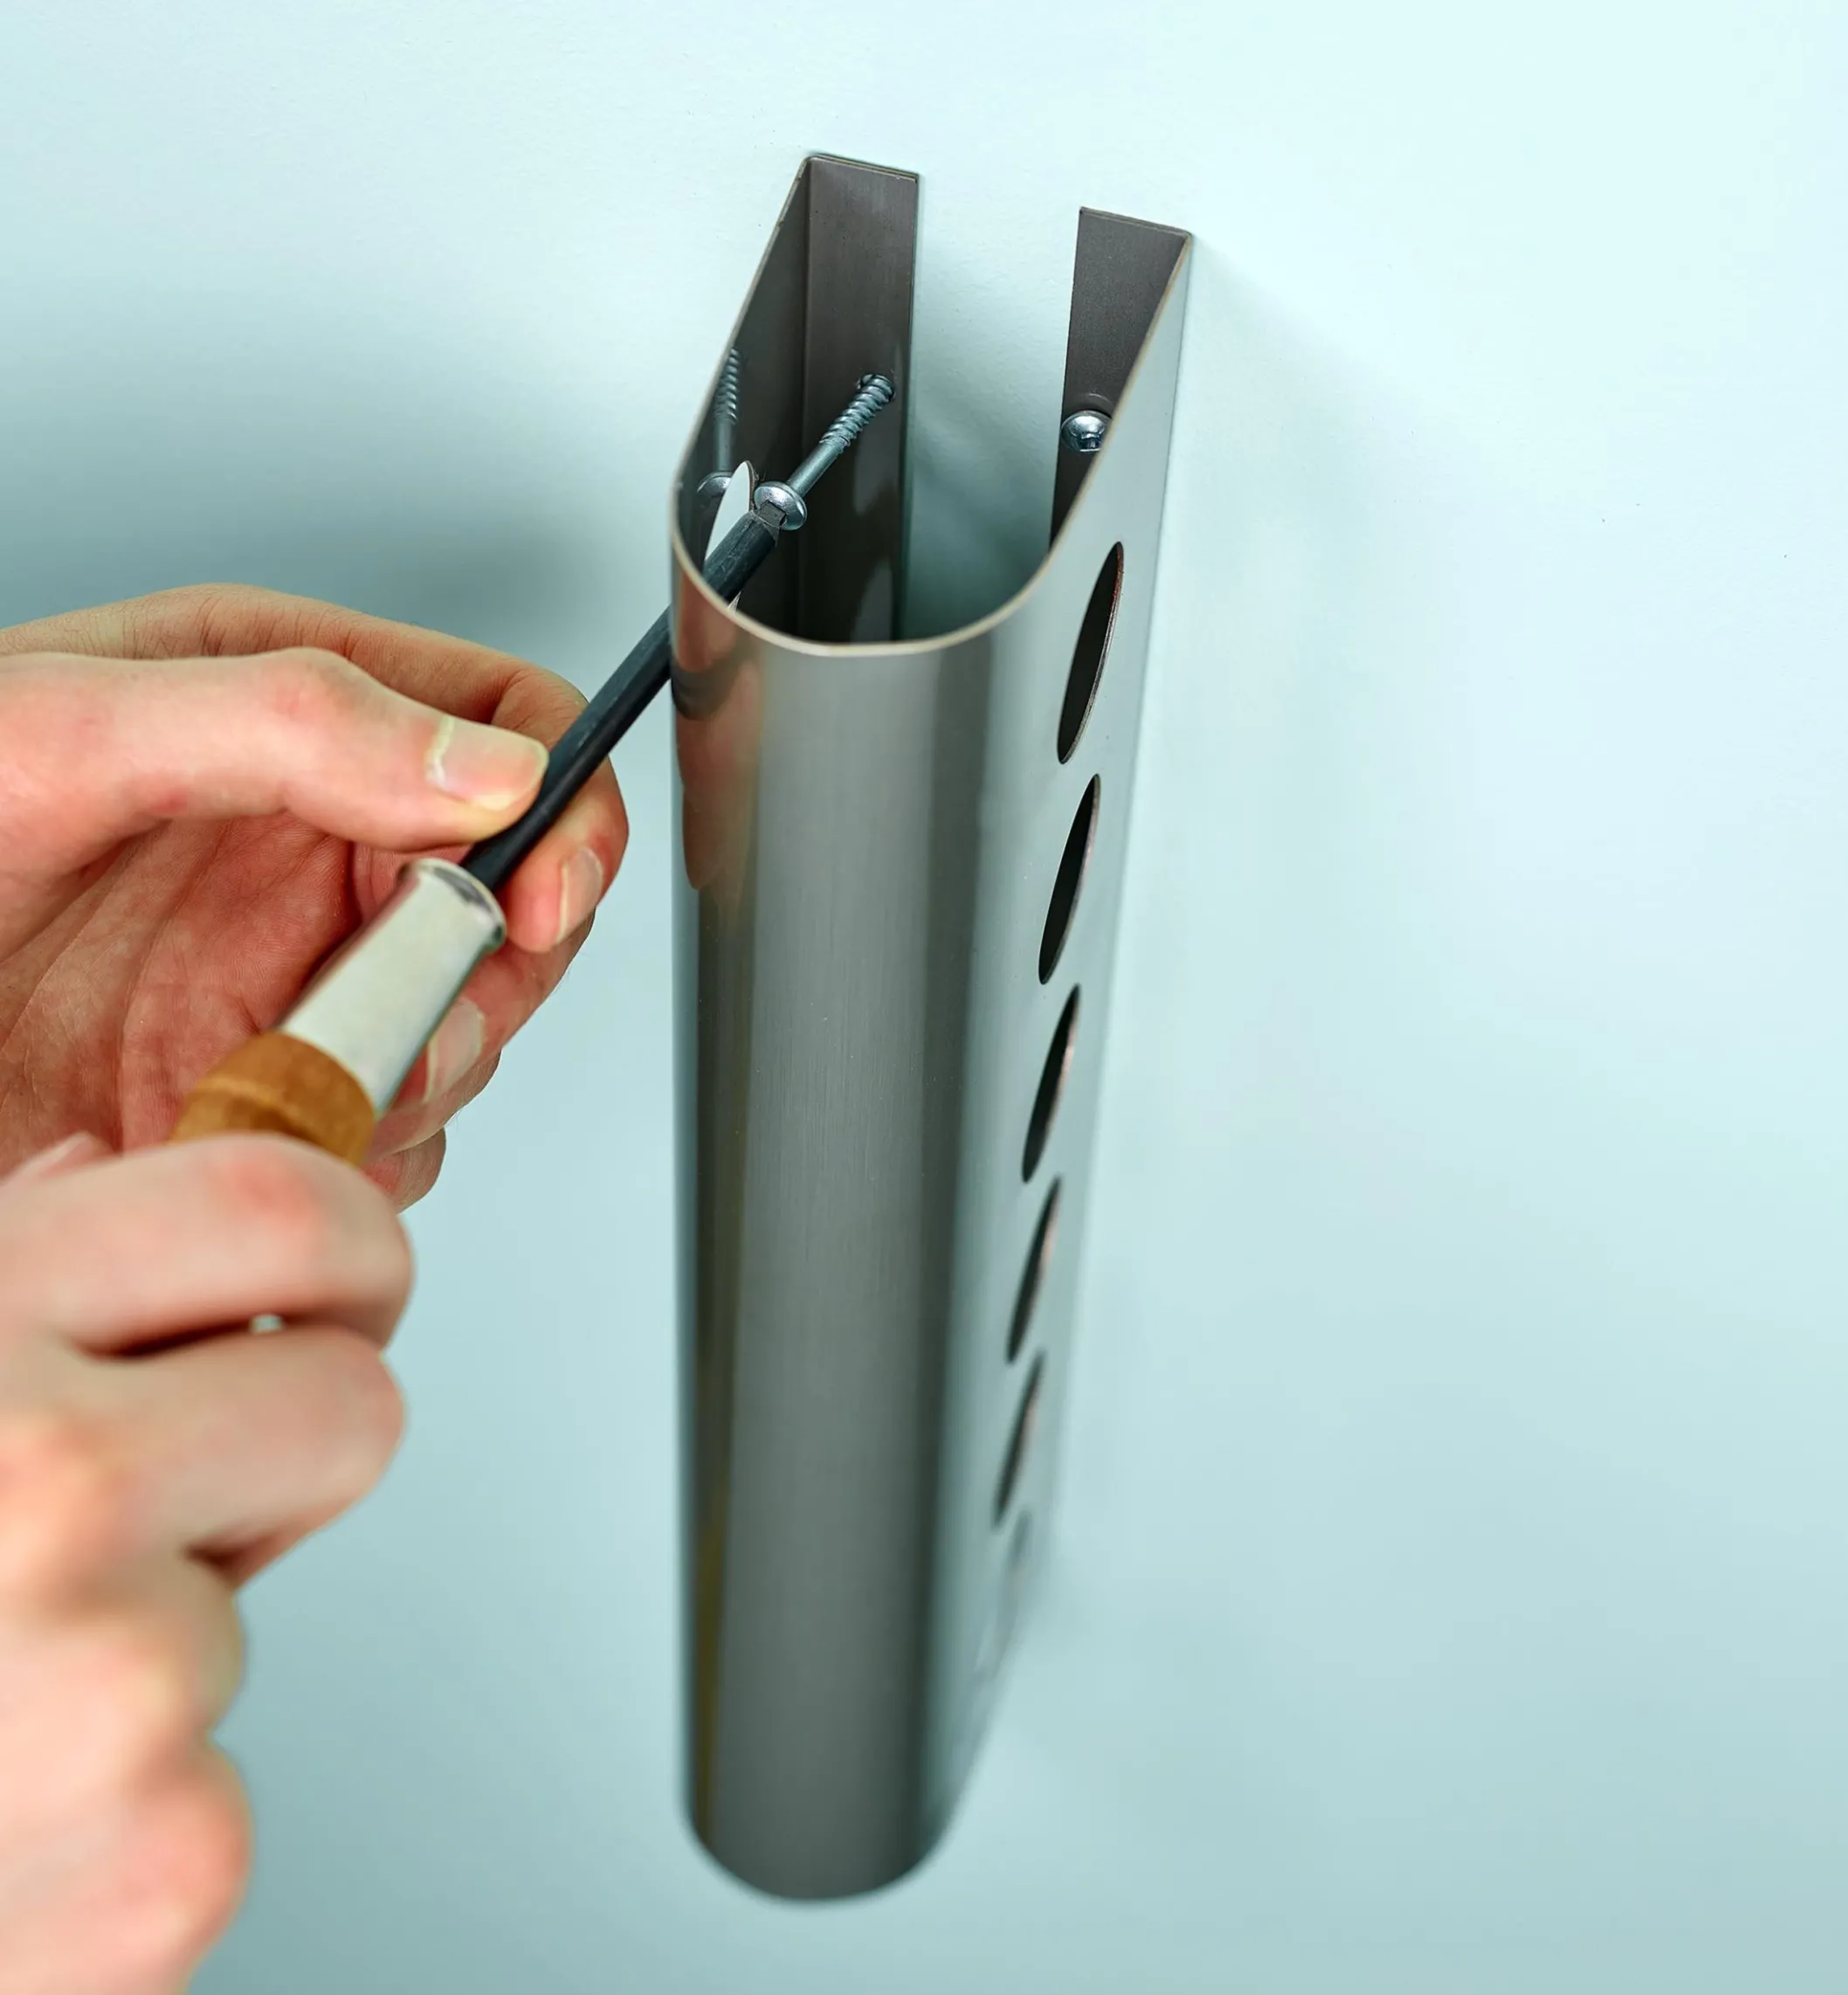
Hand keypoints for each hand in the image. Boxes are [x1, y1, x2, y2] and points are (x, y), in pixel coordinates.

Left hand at [0, 586, 627, 1202]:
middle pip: (514, 899)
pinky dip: (355, 1151)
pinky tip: (249, 1129)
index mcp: (295, 709)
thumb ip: (296, 723)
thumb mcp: (67, 734)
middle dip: (494, 975)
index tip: (536, 897)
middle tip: (420, 1018)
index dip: (561, 811)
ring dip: (418, 1074)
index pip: (514, 726)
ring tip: (292, 1076)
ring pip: (463, 1027)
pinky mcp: (257, 1080)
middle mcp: (313, 840)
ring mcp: (292, 967)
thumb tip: (490, 768)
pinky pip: (386, 1128)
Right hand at [0, 1128, 411, 1991]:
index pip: (283, 1211)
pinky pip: (217, 1800)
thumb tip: (100, 1174)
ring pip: (252, 1622)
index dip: (349, 1247)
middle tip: (141, 1517)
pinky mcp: (165, 1862)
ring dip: (141, 1662)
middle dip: (278, 1460)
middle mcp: (46, 1484)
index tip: (344, 1289)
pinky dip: (117, 1833)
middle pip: (355, 1409)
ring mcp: (112, 1682)